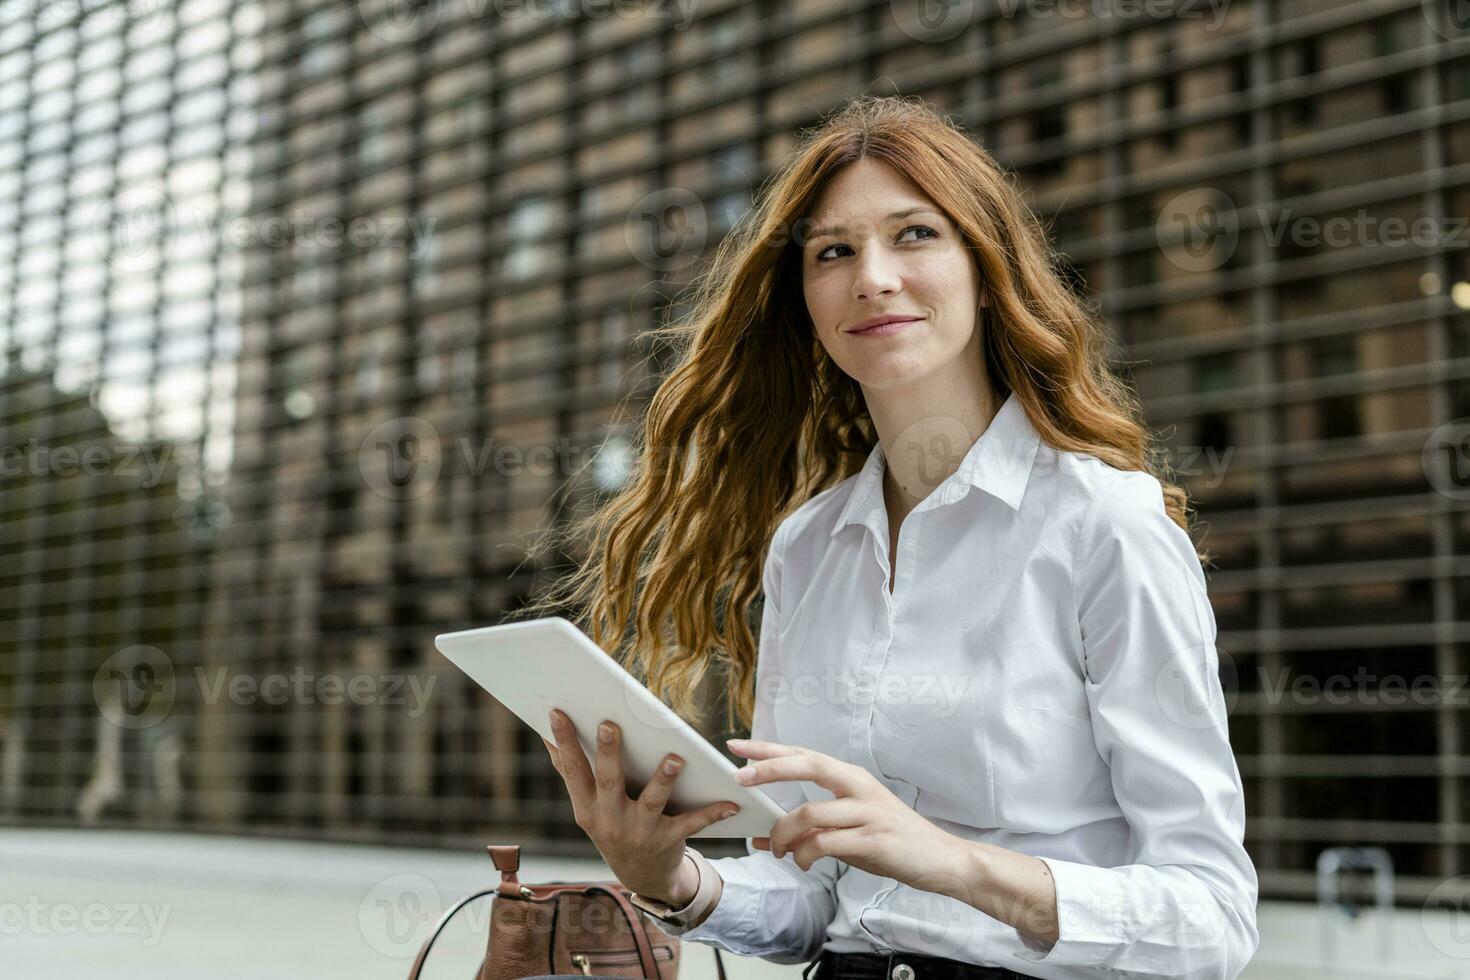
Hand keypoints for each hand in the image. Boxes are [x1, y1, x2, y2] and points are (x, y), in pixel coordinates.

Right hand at [544, 708, 739, 902]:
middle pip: (609, 782)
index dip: (564, 742)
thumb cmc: (613, 826)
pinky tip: (730, 803)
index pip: (572, 770)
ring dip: (663, 780)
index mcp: (587, 808)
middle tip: (610, 724)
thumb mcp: (587, 808)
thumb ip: (571, 774)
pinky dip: (711, 813)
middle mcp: (610, 820)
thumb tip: (547, 733)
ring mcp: (639, 832)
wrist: (642, 877)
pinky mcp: (668, 841)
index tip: (557, 712)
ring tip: (674, 758)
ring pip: (652, 803)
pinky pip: (691, 824)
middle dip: (609, 754)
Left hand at [728, 737, 968, 899]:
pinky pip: (825, 843)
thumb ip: (812, 829)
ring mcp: (867, 811)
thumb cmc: (891, 841)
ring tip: (776, 849)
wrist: (941, 859)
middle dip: (769, 769)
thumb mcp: (850, 829)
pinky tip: (803, 862)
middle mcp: (859, 787)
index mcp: (852, 778)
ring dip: (783, 834)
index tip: (739, 746)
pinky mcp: (873, 839)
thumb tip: (767, 838)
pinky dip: (805, 854)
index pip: (804, 755)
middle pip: (807, 765)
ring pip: (810, 812)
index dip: (770, 750)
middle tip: (740, 777)